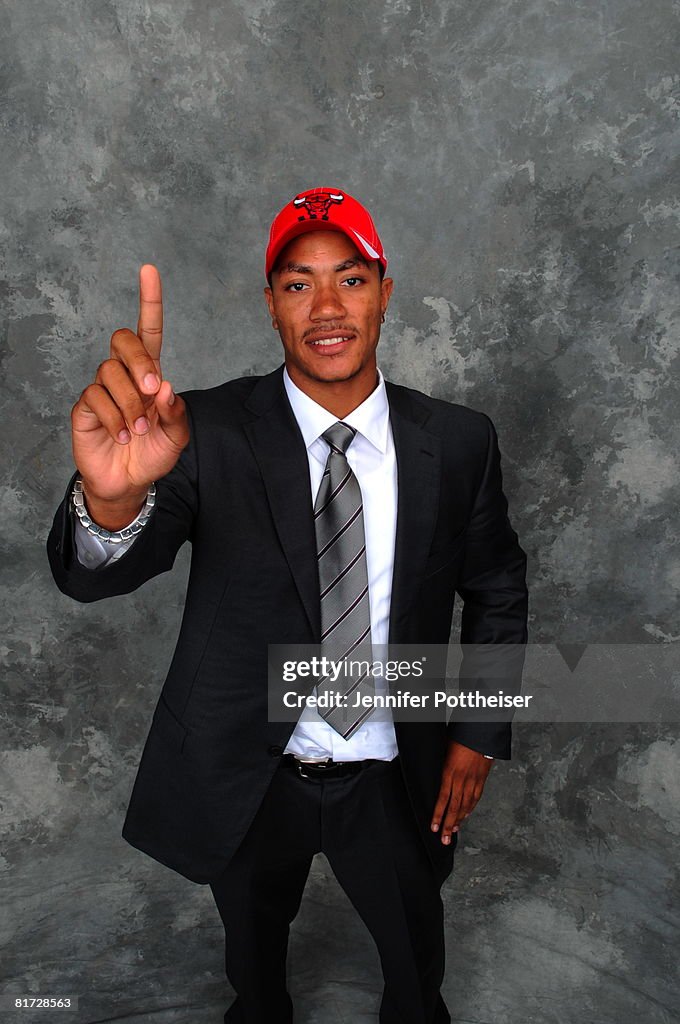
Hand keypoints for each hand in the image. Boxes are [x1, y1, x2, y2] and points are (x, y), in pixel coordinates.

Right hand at [71, 265, 189, 527]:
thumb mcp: (177, 436)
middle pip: (123, 340)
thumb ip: (176, 413)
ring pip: (110, 372)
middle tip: (153, 391)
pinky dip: (114, 418)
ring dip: (130, 402)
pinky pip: (95, 398)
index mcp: (150, 374)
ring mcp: (102, 388)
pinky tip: (122, 435)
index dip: (149, 301)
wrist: (129, 483)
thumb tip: (166, 387)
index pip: (148, 330)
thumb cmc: (153, 453)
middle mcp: (124, 375)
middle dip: (140, 362)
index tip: (148, 270)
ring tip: (138, 429)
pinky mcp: (84, 407)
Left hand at [430, 740, 492, 844]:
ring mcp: (472, 780)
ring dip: (458, 820)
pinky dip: (470, 808)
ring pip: (465, 805)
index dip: (437, 815)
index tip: (433, 827)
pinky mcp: (481, 779)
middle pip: (454, 807)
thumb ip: (437, 765)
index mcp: (448, 771)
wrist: (479, 733)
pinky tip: (465, 815)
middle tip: (444, 839)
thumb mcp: (442, 750)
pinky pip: (475, 797)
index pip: (442, 799)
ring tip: (453, 832)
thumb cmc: (458, 738)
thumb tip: (429, 775)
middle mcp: (461, 779)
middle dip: (448, 825)